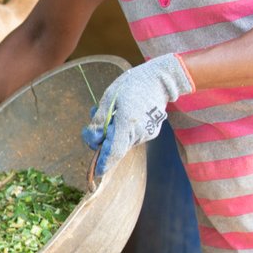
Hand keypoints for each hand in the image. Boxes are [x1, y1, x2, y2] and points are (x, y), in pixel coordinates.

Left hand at [82, 54, 193, 179]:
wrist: (159, 79)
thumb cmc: (131, 86)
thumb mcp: (108, 98)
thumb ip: (99, 120)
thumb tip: (93, 139)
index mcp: (126, 124)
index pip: (113, 152)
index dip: (103, 163)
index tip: (95, 173)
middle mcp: (138, 133)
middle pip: (115, 147)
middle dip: (102, 140)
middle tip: (93, 120)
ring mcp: (146, 134)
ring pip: (123, 142)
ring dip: (112, 133)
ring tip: (110, 111)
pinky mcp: (151, 132)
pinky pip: (131, 136)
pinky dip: (123, 130)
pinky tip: (122, 114)